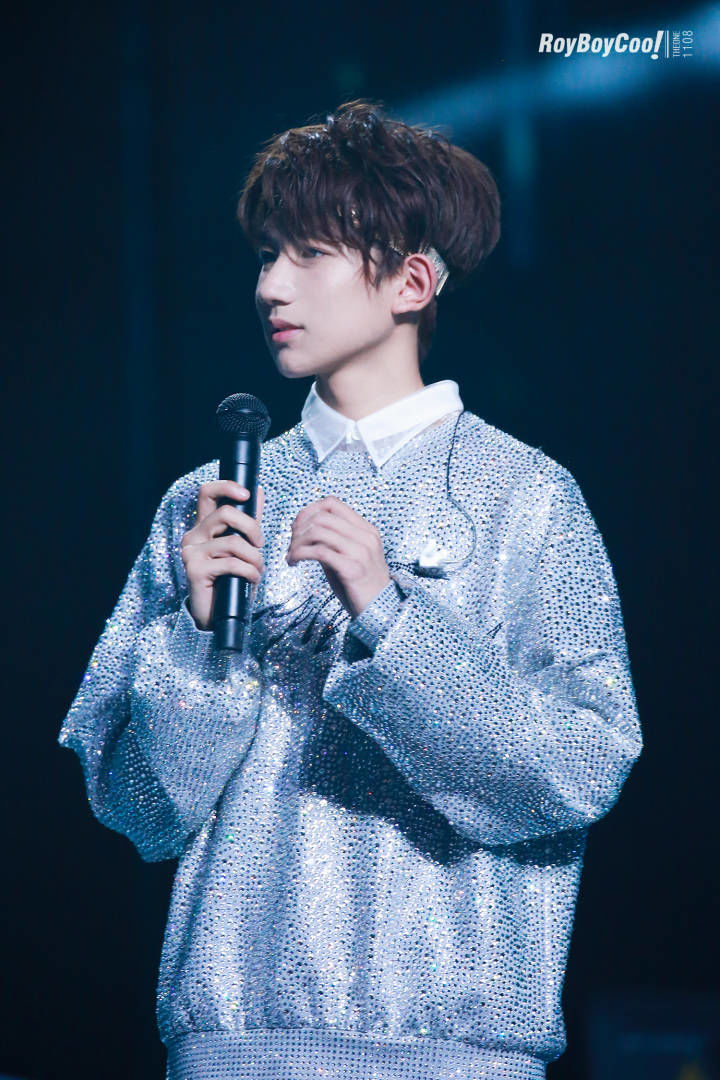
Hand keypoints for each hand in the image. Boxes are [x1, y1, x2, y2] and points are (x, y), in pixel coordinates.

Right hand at [180, 480, 265, 629]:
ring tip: (257, 570)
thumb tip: (257, 491)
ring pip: (233, 542)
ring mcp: (191, 552)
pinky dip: (249, 572)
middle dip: (252, 528)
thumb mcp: (243, 546)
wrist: (217, 614)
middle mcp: (192, 536)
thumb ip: (248, 521)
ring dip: (254, 558)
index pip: (207, 493)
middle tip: (260, 544)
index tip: (248, 494)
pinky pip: (231, 563)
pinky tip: (251, 580)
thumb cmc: (230, 580)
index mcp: (203, 527)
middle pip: (225, 514)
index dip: (227, 486)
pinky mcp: (194, 569)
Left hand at [286, 495, 390, 617]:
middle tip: (291, 545)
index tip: (297, 527)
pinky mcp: (352, 569)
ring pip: (318, 532)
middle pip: (322, 516)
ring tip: (291, 556)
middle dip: (298, 528)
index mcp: (366, 530)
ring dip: (297, 543)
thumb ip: (331, 542)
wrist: (381, 610)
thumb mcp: (349, 557)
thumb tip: (303, 531)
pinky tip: (295, 563)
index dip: (309, 511)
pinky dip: (300, 554)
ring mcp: (360, 552)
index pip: (332, 503)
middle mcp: (365, 536)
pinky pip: (319, 552)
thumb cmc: (361, 585)